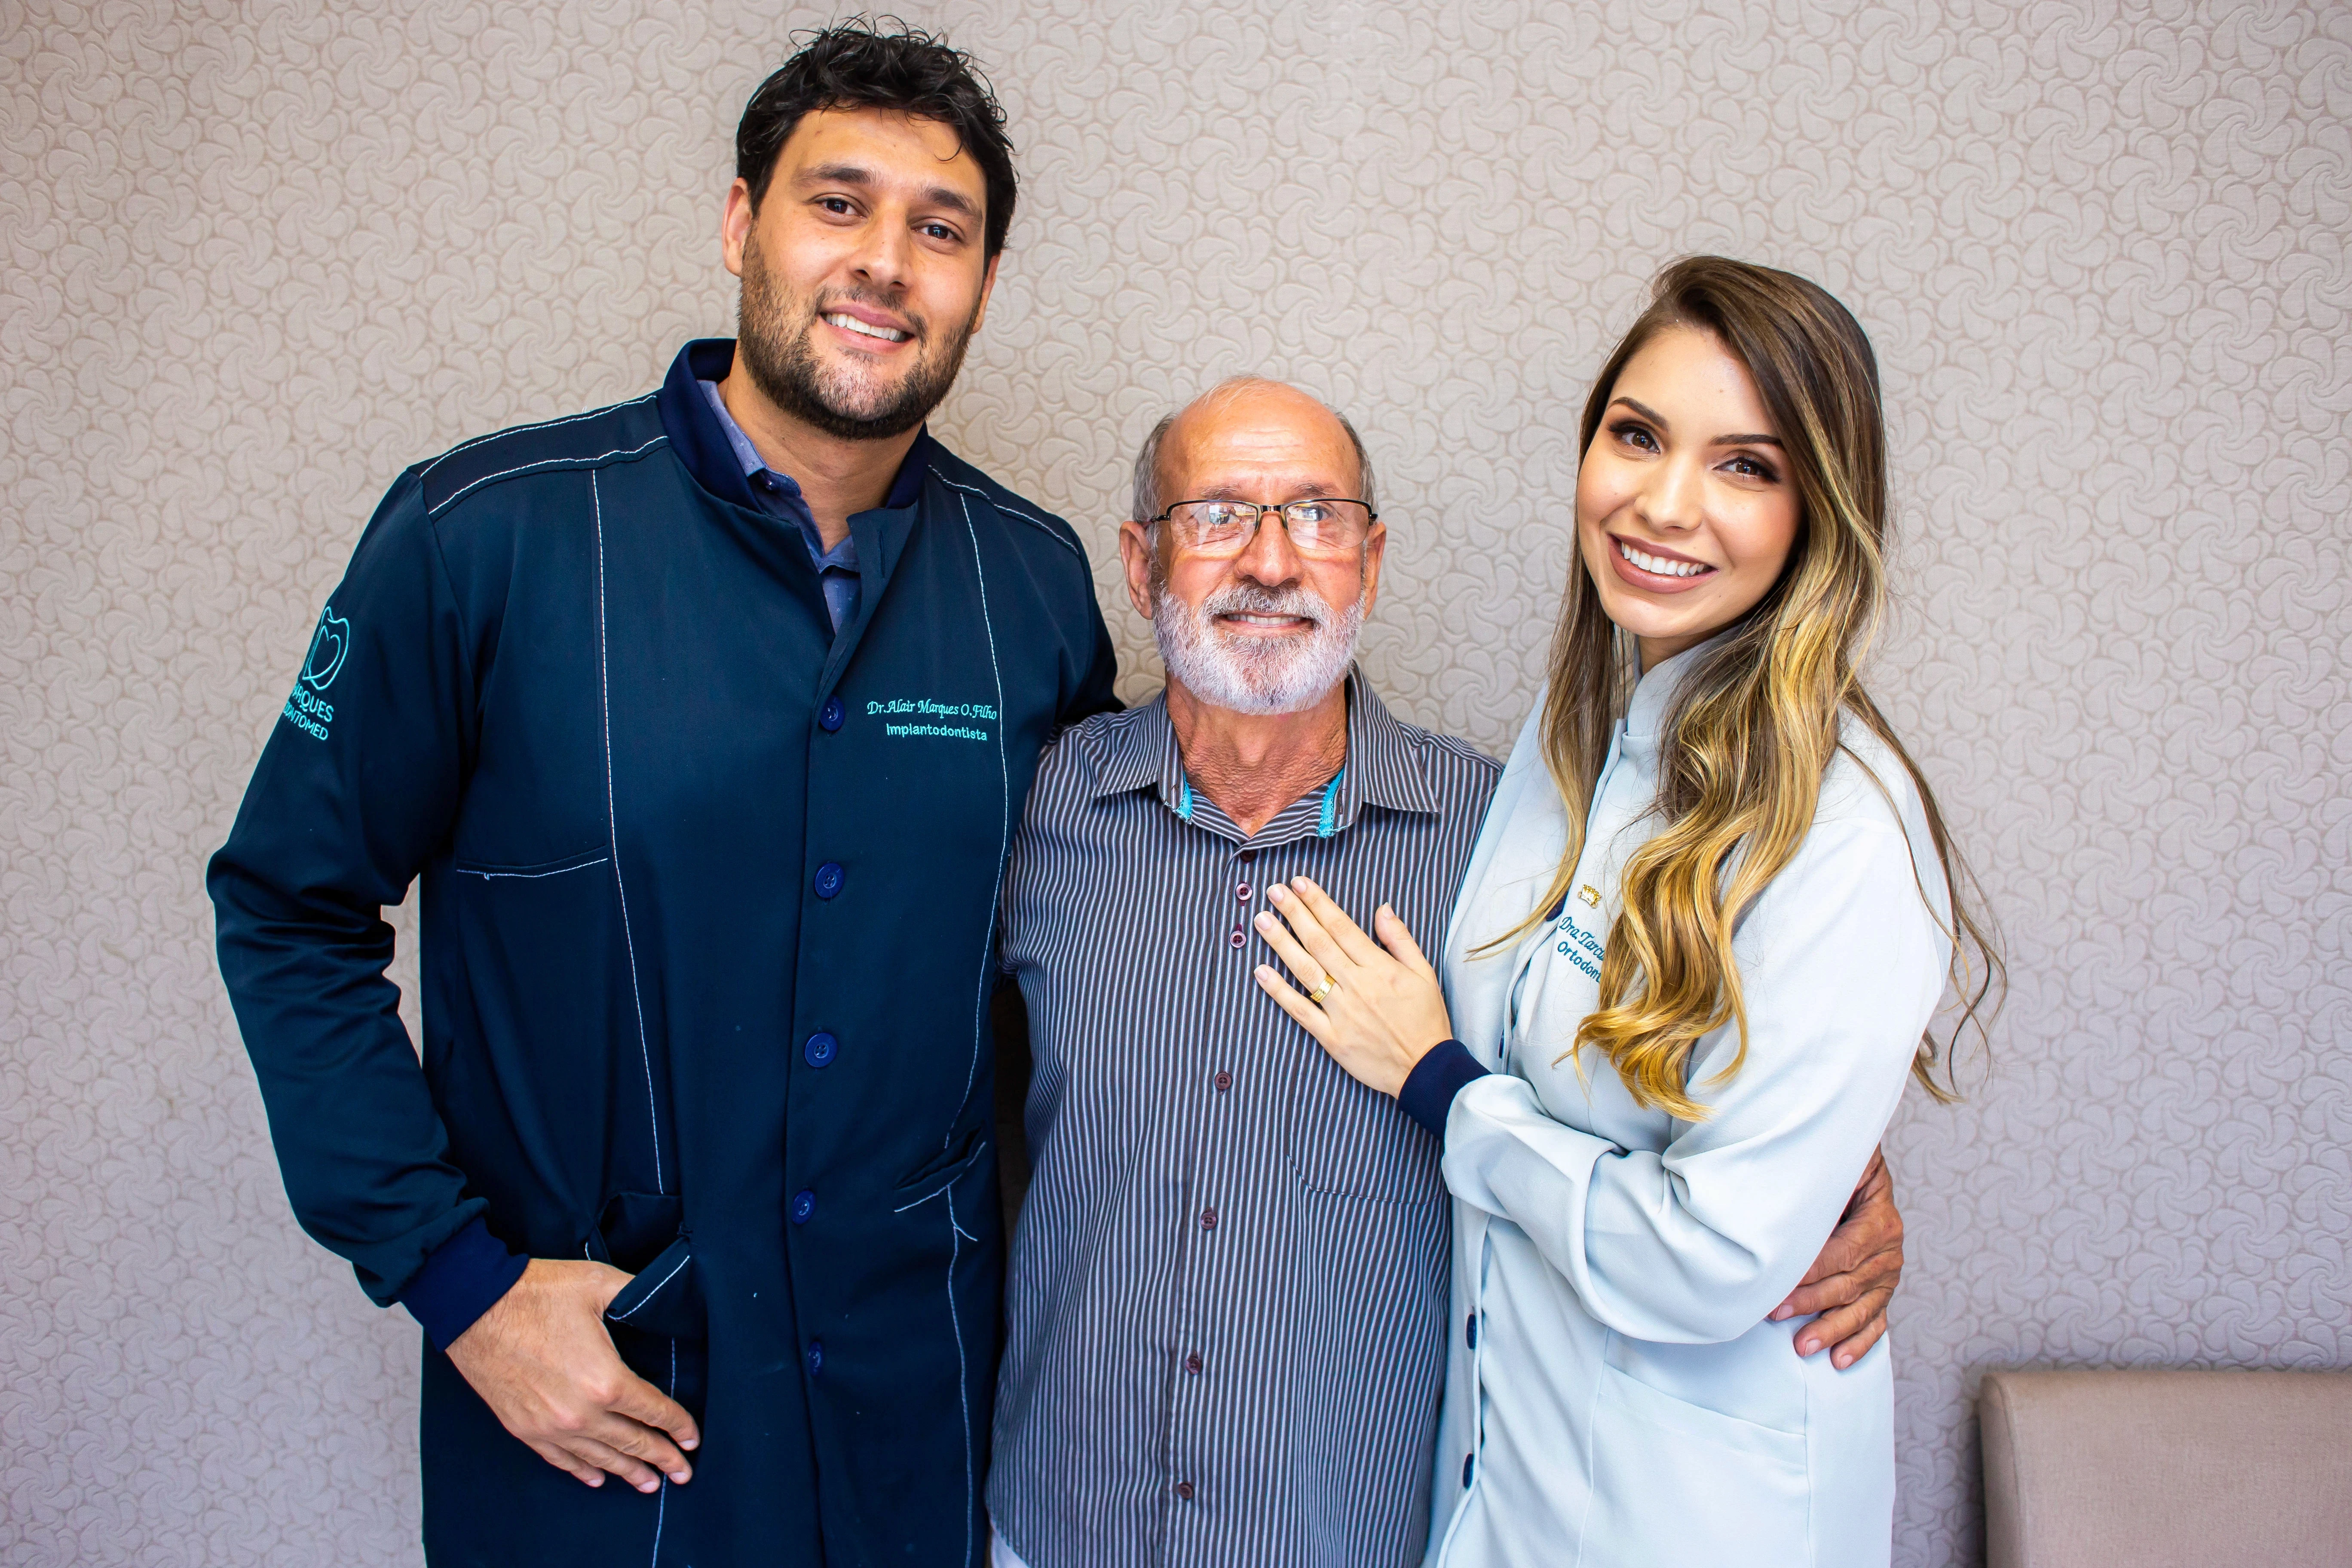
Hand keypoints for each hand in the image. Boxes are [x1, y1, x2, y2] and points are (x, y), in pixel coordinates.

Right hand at [445, 1258, 699, 1491]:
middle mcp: (580, 1413)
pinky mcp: (524, 1428)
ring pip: (599, 1458)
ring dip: (627, 1472)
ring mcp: (550, 1425)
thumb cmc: (536, 1292)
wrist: (474, 1306)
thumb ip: (638, 1295)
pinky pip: (561, 1458)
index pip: (653, 1411)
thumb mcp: (600, 1283)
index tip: (693, 1438)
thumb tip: (665, 1299)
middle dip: (662, 1459)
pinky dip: (582, 1470)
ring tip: (649, 1484)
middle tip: (683, 1474)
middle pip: (632, 1443)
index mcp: (606, 1380)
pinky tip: (597, 1477)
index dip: (678, 1426)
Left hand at [1252, 877, 1452, 1097]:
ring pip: (1306, 971)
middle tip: (1274, 891)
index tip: (1299, 884)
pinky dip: (1279, 991)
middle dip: (1294, 914)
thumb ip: (1400, 939)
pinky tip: (1261, 972)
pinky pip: (1301, 1011)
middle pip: (1319, 943)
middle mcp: (1357, 986)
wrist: (1426, 1069)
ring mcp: (1342, 1013)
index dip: (1318, 903)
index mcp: (1380, 968)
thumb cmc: (1425, 1019)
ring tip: (1262, 921)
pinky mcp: (1332, 1038)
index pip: (1341, 927)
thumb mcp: (1424, 973)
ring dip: (1281, 944)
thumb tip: (1381, 908)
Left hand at [1770, 1146, 1903, 1367]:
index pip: (1844, 1251)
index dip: (1812, 1270)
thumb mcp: (1838, 1167)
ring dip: (1831, 1329)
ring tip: (1804, 1346)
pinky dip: (1859, 1343)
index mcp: (1880, 1219)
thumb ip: (1821, 1180)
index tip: (1779, 1283)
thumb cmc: (1840, 1171)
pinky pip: (1876, 1322)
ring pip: (1861, 1308)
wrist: (1861, 1173)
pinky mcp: (1883, 1292)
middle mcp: (1889, 1250)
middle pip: (1849, 1283)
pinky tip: (1840, 1360)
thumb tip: (1786, 1187)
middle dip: (1811, 1302)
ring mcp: (1888, 1275)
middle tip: (1776, 1313)